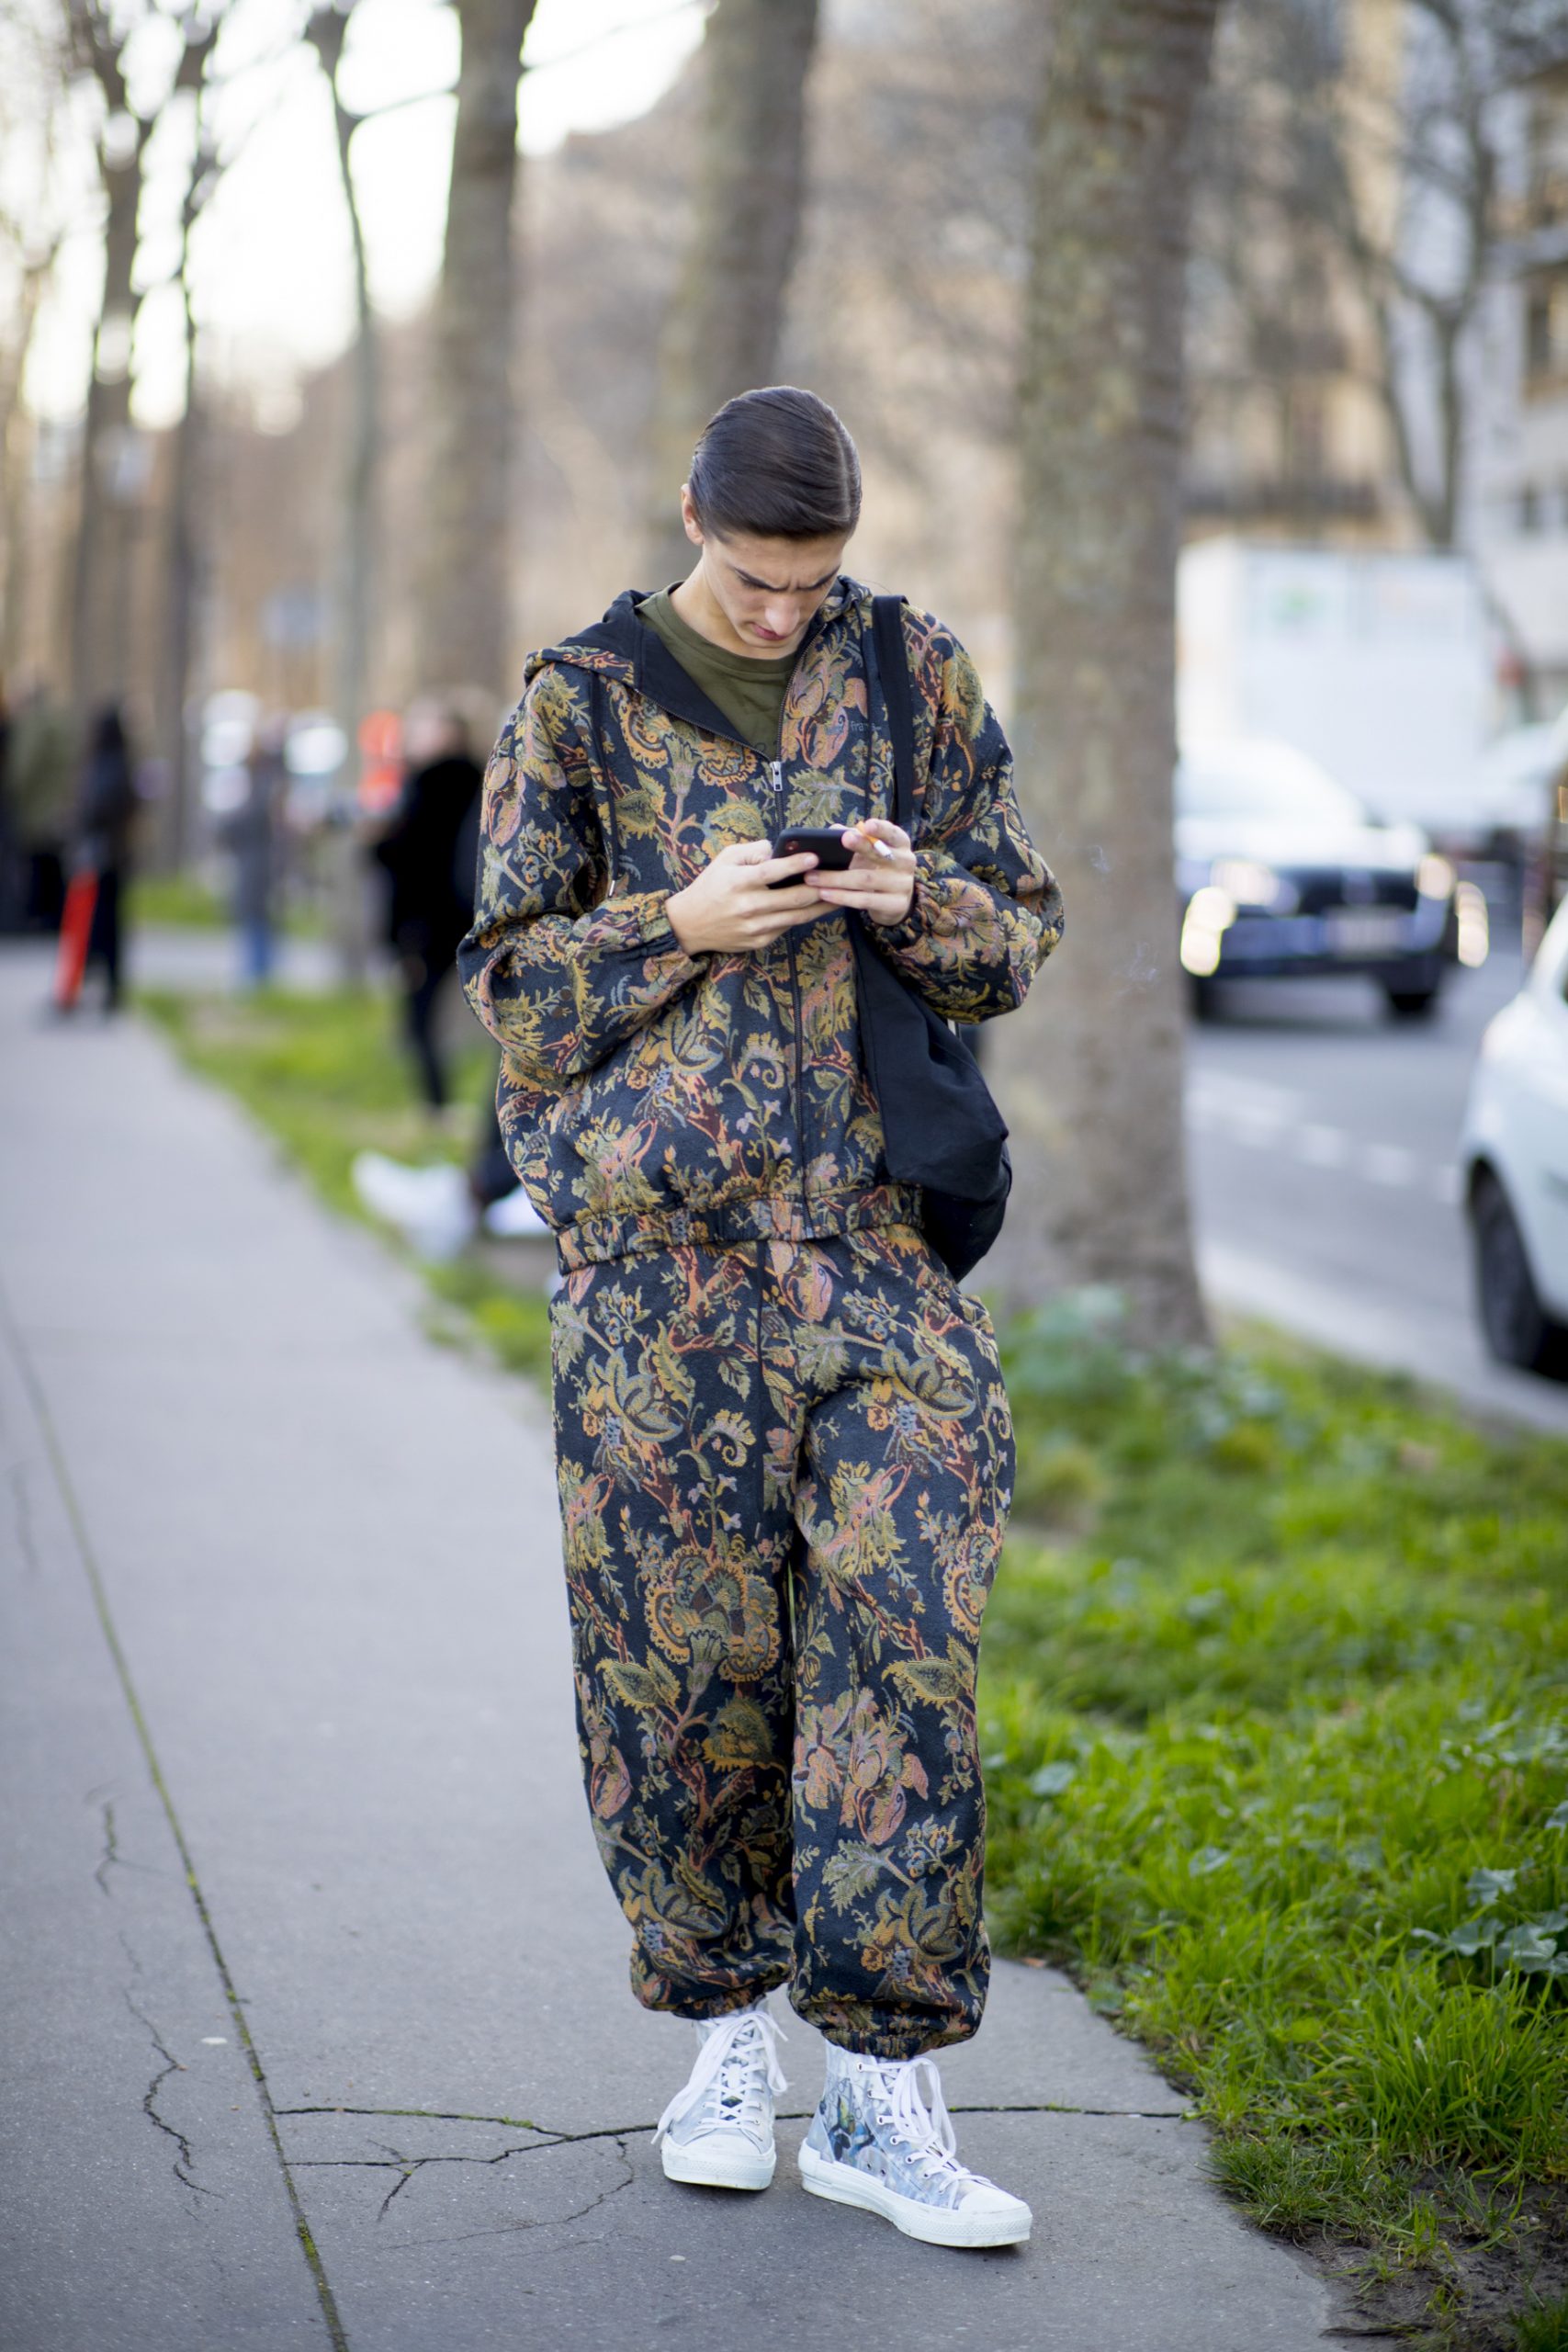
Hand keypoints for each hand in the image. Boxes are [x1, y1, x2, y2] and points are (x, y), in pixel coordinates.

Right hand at [666, 839, 824, 954]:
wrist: (690, 924)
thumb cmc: (711, 885)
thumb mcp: (726, 859)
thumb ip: (754, 850)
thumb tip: (781, 848)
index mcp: (739, 881)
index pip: (772, 872)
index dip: (796, 864)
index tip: (816, 856)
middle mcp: (749, 906)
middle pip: (794, 898)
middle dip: (821, 887)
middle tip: (839, 876)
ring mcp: (756, 927)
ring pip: (798, 916)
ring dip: (822, 905)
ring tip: (840, 893)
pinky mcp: (759, 941)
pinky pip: (788, 926)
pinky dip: (804, 916)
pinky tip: (818, 907)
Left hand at [805, 818, 915, 925]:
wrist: (894, 901)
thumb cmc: (877, 868)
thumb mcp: (870, 852)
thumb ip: (854, 838)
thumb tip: (834, 830)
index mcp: (900, 844)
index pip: (893, 833)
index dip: (881, 829)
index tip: (866, 825)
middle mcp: (906, 862)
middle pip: (880, 855)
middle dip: (861, 846)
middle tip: (842, 839)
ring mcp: (903, 885)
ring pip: (866, 880)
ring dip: (836, 878)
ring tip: (813, 877)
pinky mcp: (896, 905)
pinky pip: (865, 900)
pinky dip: (842, 897)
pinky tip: (824, 893)